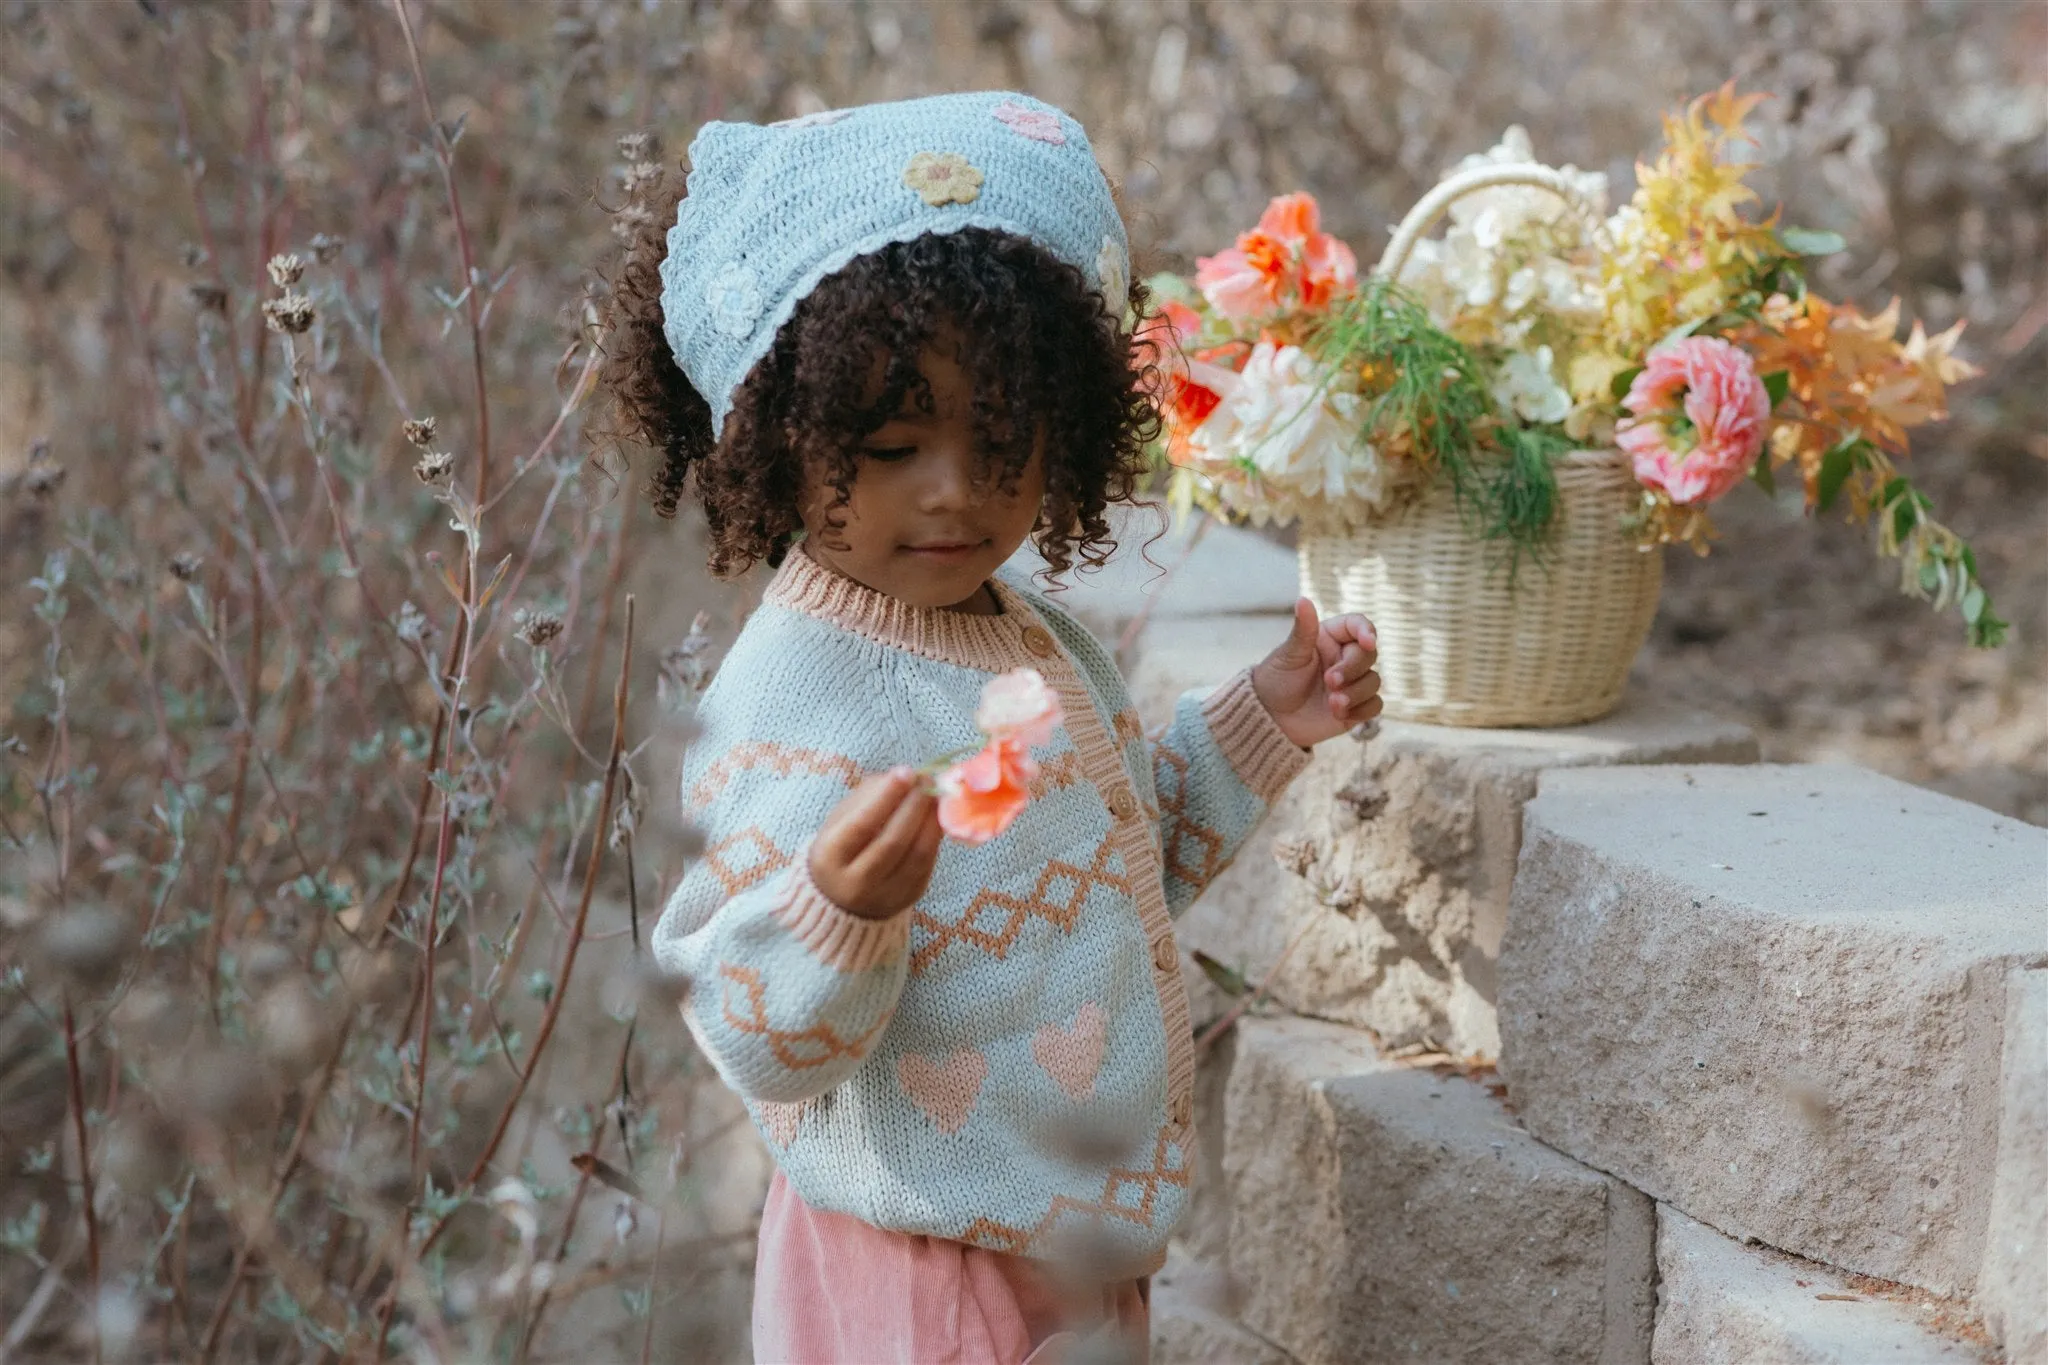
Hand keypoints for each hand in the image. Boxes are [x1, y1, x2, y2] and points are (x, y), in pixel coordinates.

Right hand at [808, 767, 943, 919]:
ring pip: (916, 856)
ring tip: (937, 795)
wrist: (840, 897)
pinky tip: (938, 817)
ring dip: (931, 820)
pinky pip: (927, 865)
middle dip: (914, 806)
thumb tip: (905, 777)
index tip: (906, 772)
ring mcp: (883, 896)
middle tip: (927, 780)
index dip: (887, 797)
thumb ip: (868, 796)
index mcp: (829, 858)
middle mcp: (854, 883)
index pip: (861, 824)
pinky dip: (935, 838)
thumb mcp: (840, 820)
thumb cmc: (841, 847)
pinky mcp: (907, 899)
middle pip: (892, 842)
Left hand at [1249, 599, 1381, 747]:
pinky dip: (1362, 711)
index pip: (1357, 625)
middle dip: (1352, 669)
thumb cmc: (1276, 680)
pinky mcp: (1356, 706)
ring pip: (1373, 681)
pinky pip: (1374, 705)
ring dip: (1356, 693)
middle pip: (1369, 654)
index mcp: (1330, 637)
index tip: (1368, 642)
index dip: (1367, 631)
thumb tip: (1303, 599)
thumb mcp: (1288, 655)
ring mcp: (1352, 682)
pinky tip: (1340, 715)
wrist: (1271, 717)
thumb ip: (1303, 630)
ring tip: (1332, 704)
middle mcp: (1344, 657)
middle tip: (1330, 681)